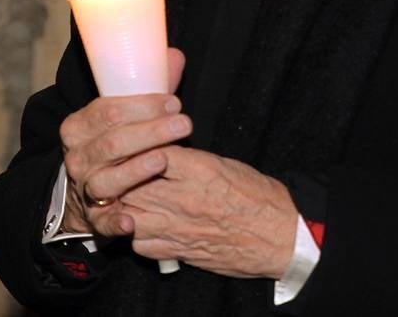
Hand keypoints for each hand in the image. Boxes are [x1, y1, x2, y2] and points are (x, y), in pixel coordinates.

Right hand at [60, 48, 189, 236]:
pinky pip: (103, 223)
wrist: (85, 187)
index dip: (142, 105)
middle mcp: (77, 157)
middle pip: (112, 143)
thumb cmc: (115, 141)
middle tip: (184, 124)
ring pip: (107, 180)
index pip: (107, 111)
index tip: (173, 102)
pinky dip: (115, 223)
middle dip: (150, 132)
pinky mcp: (95, 219)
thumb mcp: (125, 114)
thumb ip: (150, 88)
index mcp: (79, 126)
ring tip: (164, 159)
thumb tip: (174, 55)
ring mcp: (84, 189)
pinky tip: (131, 221)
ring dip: (136, 170)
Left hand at [116, 147, 298, 279]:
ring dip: (124, 206)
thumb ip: (189, 160)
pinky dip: (135, 234)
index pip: (149, 151)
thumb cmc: (257, 197)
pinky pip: (140, 244)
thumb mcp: (224, 164)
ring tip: (127, 199)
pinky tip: (141, 225)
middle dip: (122, 176)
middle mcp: (183, 197)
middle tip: (119, 171)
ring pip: (128, 214)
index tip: (132, 147)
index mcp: (198, 169)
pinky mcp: (178, 250)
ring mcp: (177, 227)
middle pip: (131, 183)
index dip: (137, 148)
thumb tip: (161, 153)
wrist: (278, 236)